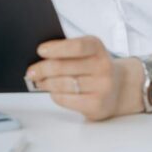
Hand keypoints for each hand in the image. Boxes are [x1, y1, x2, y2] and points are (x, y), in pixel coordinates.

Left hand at [25, 36, 140, 120]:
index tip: (40, 51)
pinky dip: (55, 95)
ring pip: (62, 84)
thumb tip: (40, 57)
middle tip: (31, 71)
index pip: (76, 46)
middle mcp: (103, 66)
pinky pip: (66, 99)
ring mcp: (102, 87)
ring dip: (46, 83)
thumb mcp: (87, 52)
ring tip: (39, 81)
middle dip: (42, 69)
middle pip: (63, 67)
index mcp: (97, 48)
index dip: (56, 48)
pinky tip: (53, 91)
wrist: (120, 87)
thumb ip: (67, 50)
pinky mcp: (97, 105)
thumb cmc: (95, 67)